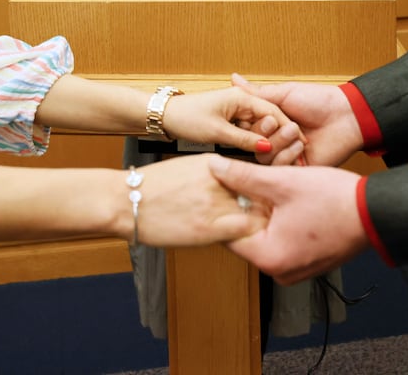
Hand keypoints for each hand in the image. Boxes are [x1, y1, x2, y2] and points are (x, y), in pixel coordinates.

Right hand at [132, 154, 265, 246]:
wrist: (126, 200)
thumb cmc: (154, 186)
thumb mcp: (188, 167)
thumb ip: (215, 174)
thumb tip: (235, 184)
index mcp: (215, 164)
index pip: (256, 172)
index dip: (269, 184)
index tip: (274, 195)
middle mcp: (220, 181)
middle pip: (262, 191)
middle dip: (273, 203)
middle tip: (281, 215)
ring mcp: (216, 204)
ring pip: (257, 213)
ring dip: (266, 222)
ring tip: (273, 231)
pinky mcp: (209, 229)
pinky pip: (243, 233)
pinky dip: (252, 237)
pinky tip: (254, 243)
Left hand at [162, 86, 301, 155]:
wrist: (166, 117)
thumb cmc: (187, 119)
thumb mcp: (218, 132)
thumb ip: (245, 140)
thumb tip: (267, 148)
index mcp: (242, 98)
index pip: (274, 112)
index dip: (288, 128)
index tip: (300, 143)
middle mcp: (242, 101)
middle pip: (269, 120)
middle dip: (278, 136)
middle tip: (290, 154)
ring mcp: (236, 110)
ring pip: (259, 127)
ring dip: (266, 141)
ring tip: (278, 157)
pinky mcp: (230, 119)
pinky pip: (249, 131)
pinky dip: (254, 141)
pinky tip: (260, 154)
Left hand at [209, 158, 366, 283]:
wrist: (375, 212)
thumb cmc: (335, 200)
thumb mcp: (283, 182)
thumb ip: (244, 176)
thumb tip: (215, 167)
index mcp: (269, 258)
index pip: (227, 234)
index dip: (223, 206)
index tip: (220, 185)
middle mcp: (280, 271)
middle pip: (247, 235)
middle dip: (244, 207)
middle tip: (240, 180)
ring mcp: (295, 268)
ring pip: (265, 235)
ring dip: (263, 211)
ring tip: (265, 185)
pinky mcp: (307, 261)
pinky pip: (282, 239)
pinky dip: (279, 219)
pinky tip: (284, 198)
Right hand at [231, 74, 362, 166]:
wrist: (345, 116)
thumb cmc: (319, 101)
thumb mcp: (284, 94)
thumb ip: (256, 93)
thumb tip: (233, 79)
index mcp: (270, 121)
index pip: (245, 128)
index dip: (247, 123)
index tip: (254, 115)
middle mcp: (274, 139)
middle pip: (251, 144)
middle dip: (262, 132)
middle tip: (274, 121)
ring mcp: (285, 154)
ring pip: (263, 157)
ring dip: (277, 142)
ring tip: (294, 130)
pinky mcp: (296, 169)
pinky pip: (279, 169)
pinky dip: (287, 155)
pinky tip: (301, 145)